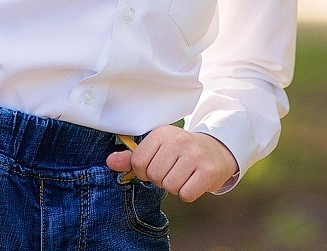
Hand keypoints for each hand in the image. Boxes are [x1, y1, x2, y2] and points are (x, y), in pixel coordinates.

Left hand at [105, 127, 238, 202]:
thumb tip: (110, 161)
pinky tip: (194, 180)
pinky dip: (188, 193)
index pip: (138, 162)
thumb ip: (133, 157)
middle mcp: (179, 140)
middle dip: (161, 179)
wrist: (216, 150)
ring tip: (184, 175)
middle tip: (173, 170)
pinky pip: (186, 194)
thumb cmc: (181, 152)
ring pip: (170, 186)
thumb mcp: (157, 149)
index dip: (144, 171)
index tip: (157, 165)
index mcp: (162, 133)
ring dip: (175, 186)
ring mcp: (195, 154)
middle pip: (154, 175)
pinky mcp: (208, 170)